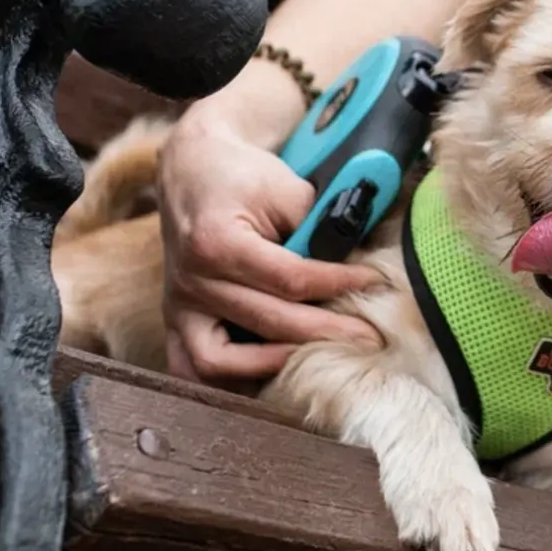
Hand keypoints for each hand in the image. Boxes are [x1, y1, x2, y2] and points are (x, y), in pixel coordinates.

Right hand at [155, 107, 383, 388]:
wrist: (191, 168)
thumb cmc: (242, 176)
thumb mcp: (284, 187)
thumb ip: (316, 227)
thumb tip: (358, 263)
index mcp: (217, 243)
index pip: (290, 279)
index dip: (339, 284)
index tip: (375, 284)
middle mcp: (192, 281)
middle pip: (267, 322)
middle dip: (326, 333)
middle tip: (369, 338)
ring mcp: (178, 305)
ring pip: (219, 363)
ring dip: (272, 367)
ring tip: (319, 361)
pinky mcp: (176, 319)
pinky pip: (191, 369)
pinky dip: (226, 381)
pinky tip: (266, 380)